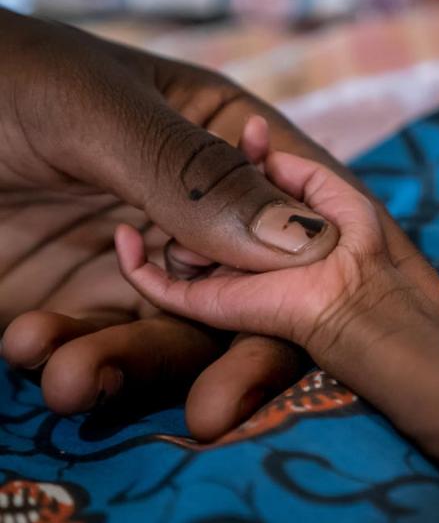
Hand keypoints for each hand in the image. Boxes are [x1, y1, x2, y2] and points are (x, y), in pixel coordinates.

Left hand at [0, 7, 438, 345]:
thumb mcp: (93, 109)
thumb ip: (193, 174)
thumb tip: (304, 242)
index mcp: (229, 148)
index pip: (301, 219)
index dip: (323, 276)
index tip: (317, 333)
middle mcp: (203, 219)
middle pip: (255, 300)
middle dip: (235, 359)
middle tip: (211, 413)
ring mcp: (145, 268)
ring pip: (180, 340)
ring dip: (131, 365)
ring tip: (69, 376)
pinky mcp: (84, 309)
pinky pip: (102, 351)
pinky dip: (72, 360)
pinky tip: (30, 345)